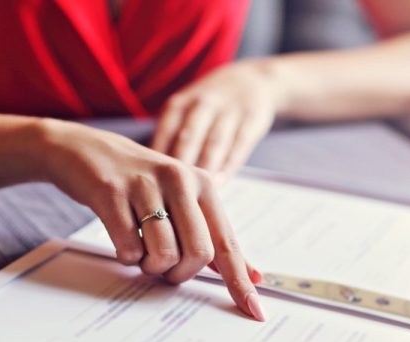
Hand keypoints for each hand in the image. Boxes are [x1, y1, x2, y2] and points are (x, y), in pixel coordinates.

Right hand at [40, 120, 265, 320]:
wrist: (81, 150)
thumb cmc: (137, 182)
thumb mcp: (180, 198)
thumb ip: (211, 235)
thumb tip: (251, 274)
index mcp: (203, 184)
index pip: (227, 243)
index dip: (240, 281)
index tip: (255, 312)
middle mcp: (180, 180)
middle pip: (199, 253)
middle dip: (181, 274)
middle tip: (165, 269)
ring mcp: (144, 185)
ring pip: (164, 254)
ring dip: (151, 267)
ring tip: (142, 253)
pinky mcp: (111, 192)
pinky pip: (129, 248)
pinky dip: (127, 256)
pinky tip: (123, 240)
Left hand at [152, 60, 277, 182]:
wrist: (255, 80)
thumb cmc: (210, 104)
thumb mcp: (187, 108)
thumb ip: (172, 134)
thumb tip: (153, 172)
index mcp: (181, 102)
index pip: (165, 130)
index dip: (158, 156)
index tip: (153, 180)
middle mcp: (203, 103)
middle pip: (188, 137)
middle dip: (180, 165)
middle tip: (171, 191)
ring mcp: (229, 111)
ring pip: (214, 143)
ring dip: (205, 169)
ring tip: (197, 194)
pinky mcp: (252, 121)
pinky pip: (238, 146)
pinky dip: (228, 166)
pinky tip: (220, 183)